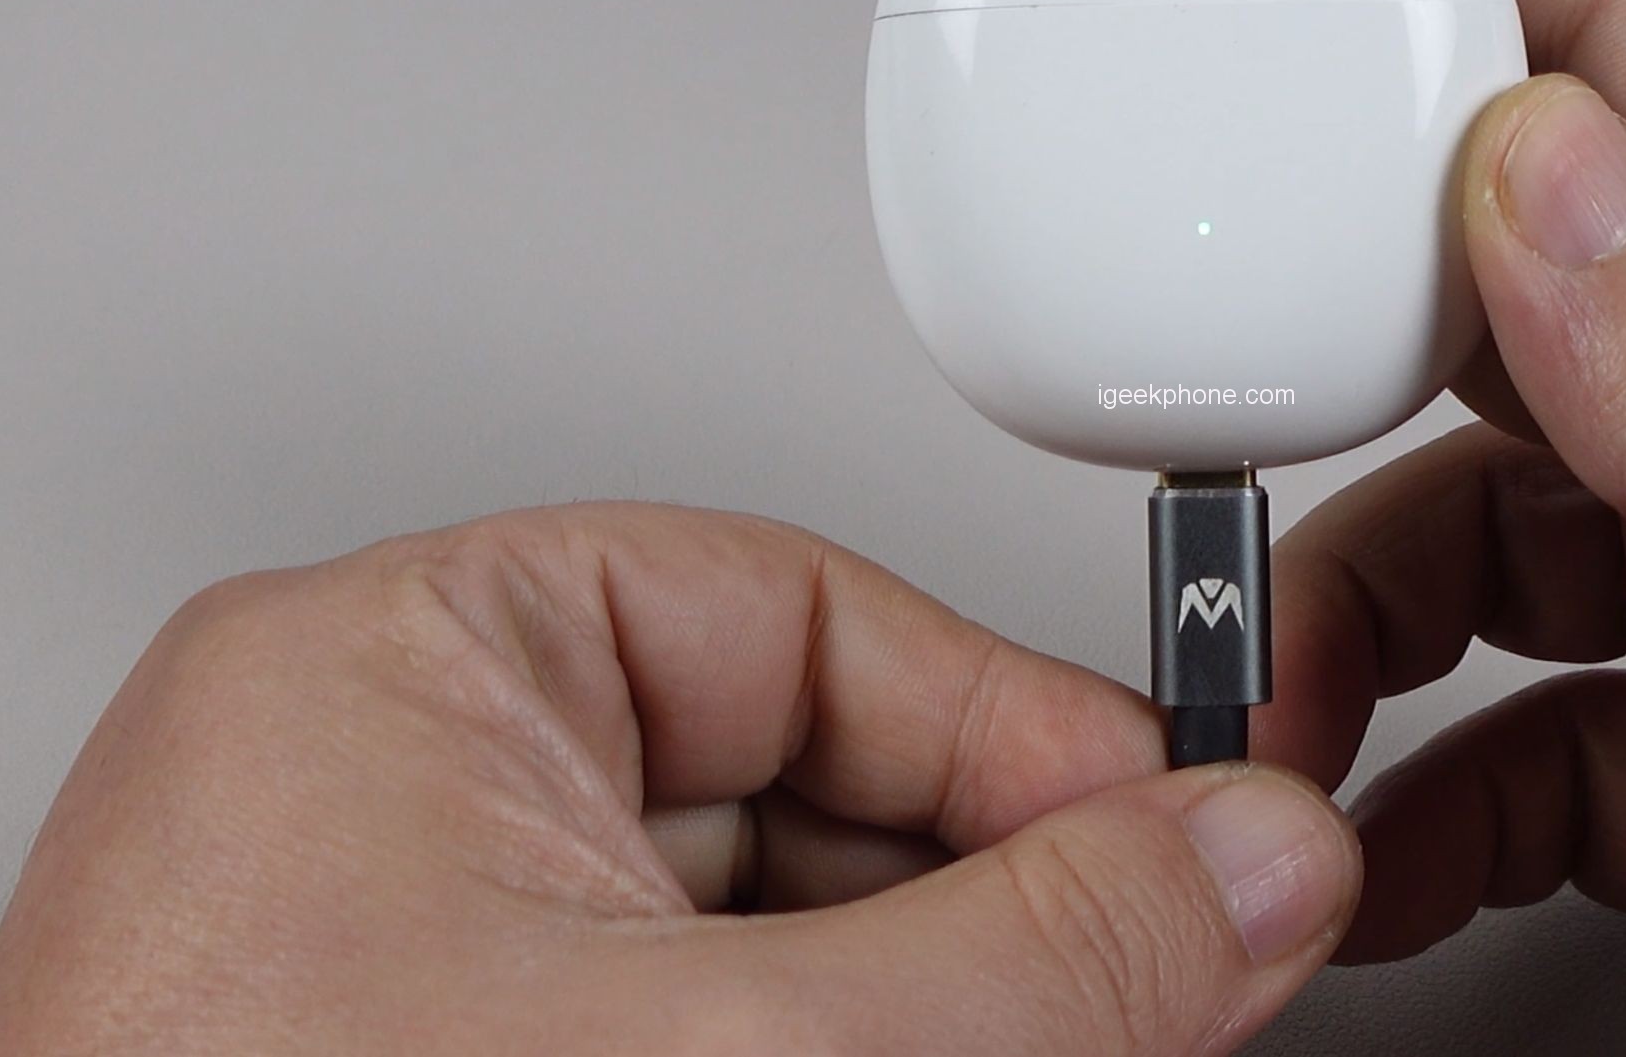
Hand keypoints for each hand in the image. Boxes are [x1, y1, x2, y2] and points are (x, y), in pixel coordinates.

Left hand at [0, 505, 1359, 1053]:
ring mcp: (410, 976)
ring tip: (1074, 1049)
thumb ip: (1038, 954)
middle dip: (995, 899)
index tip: (1178, 825)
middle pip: (804, 783)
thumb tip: (1241, 861)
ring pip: (773, 939)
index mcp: (388, 682)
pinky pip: (706, 1034)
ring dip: (940, 1007)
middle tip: (1158, 980)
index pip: (790, 612)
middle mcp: (384, 811)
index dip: (1016, 719)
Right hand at [1258, 0, 1625, 1054]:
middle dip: (1365, 368)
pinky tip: (1390, 843)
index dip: (1498, 9)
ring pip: (1502, 559)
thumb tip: (1538, 183)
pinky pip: (1529, 762)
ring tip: (1294, 705)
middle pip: (1541, 329)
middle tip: (1237, 416)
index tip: (1319, 6)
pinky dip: (1431, 802)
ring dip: (1369, 621)